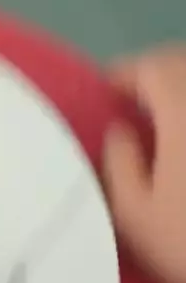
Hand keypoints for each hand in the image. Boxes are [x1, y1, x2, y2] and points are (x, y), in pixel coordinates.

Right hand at [103, 45, 185, 282]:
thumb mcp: (134, 216)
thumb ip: (119, 163)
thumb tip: (122, 132)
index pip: (152, 68)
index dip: (124, 75)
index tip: (106, 96)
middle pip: (185, 67)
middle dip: (157, 78)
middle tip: (135, 106)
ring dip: (182, 96)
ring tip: (168, 128)